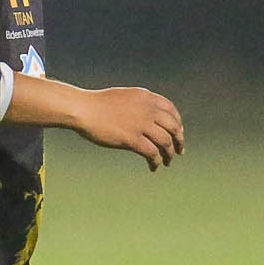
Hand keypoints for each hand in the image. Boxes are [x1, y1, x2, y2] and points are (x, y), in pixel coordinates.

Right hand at [71, 86, 185, 170]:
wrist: (83, 109)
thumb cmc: (98, 104)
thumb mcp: (124, 97)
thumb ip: (139, 104)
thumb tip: (148, 117)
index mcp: (146, 97)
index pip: (171, 110)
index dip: (178, 122)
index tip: (178, 133)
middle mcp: (147, 109)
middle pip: (173, 127)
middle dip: (179, 140)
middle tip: (180, 150)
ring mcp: (141, 124)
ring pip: (165, 142)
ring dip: (169, 154)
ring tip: (167, 162)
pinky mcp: (132, 139)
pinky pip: (152, 153)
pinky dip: (156, 162)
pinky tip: (153, 167)